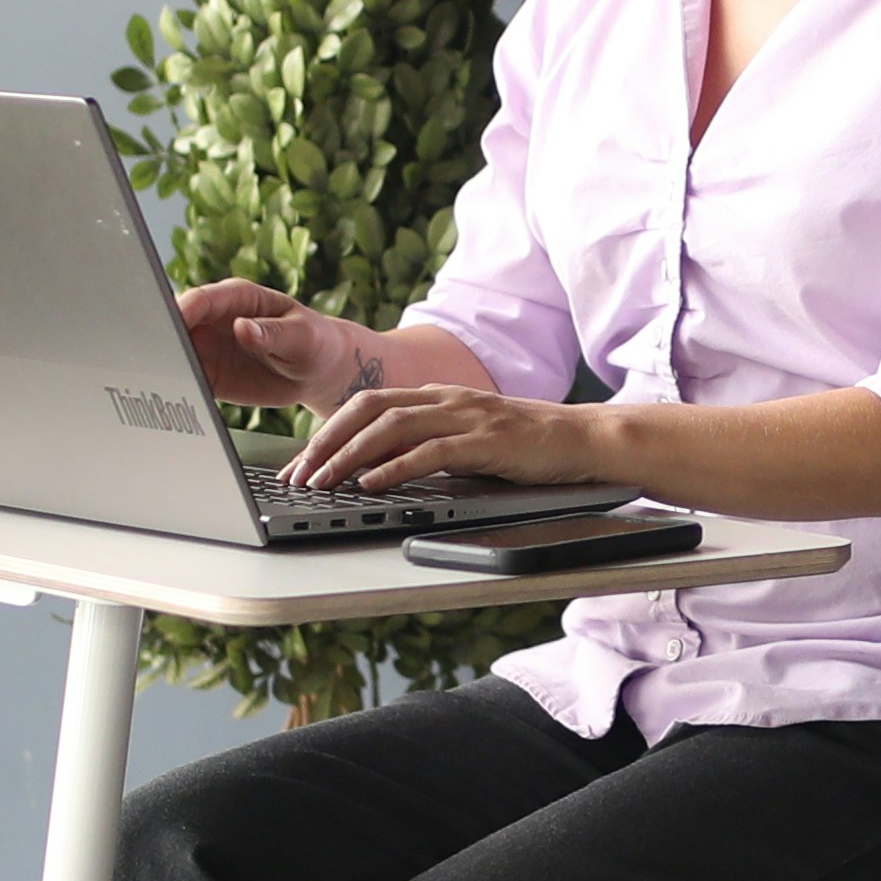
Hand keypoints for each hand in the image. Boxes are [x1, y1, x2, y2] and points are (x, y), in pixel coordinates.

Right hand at [176, 281, 373, 409]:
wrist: (317, 371)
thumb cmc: (314, 342)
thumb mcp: (301, 335)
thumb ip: (272, 333)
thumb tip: (243, 328)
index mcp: (238, 299)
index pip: (202, 299)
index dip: (184, 309)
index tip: (173, 323)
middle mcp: (216, 321)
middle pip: (179, 325)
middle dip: (164, 337)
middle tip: (159, 356)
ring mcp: (210, 348)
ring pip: (177, 355)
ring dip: (167, 367)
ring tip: (166, 382)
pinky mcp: (209, 376)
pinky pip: (187, 382)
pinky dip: (179, 390)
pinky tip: (178, 399)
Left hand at [285, 376, 615, 491]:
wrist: (584, 439)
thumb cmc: (528, 446)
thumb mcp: (469, 439)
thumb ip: (429, 445)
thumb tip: (380, 470)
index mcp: (437, 396)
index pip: (368, 405)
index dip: (328, 432)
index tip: (301, 463)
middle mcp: (445, 399)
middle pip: (367, 410)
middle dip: (325, 442)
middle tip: (296, 474)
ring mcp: (465, 416)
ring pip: (390, 428)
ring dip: (349, 456)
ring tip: (323, 482)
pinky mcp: (485, 440)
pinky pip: (429, 451)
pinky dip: (394, 468)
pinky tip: (370, 484)